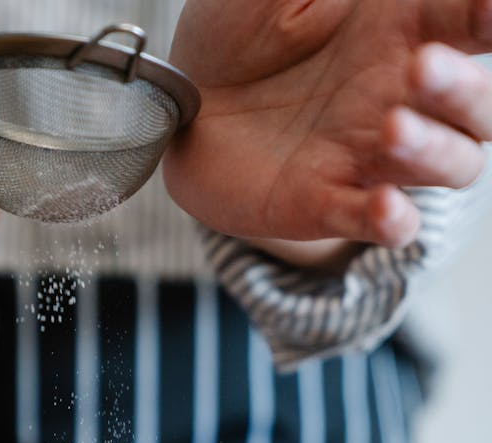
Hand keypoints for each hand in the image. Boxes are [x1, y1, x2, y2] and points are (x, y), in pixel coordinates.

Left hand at [163, 0, 491, 247]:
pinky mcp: (327, 205)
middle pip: (477, 106)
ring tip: (392, 129)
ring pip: (450, 165)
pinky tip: (385, 209)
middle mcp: (398, 95)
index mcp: (401, 27)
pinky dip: (390, 221)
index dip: (485, 16)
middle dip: (463, 90)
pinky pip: (381, 224)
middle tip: (422, 69)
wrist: (178, 106)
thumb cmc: (238, 32)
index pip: (469, 21)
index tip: (487, 8)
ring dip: (431, 151)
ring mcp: (368, 156)